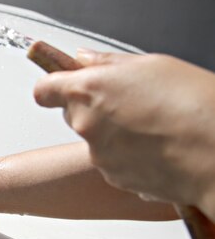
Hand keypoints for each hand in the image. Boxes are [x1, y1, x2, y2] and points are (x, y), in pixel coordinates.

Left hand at [34, 49, 214, 214]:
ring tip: (154, 127)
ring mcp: (99, 155)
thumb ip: (108, 63)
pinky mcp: (115, 178)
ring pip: (96, 140)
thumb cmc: (194, 104)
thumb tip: (85, 59)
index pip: (44, 90)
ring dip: (114, 134)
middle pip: (72, 114)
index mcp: (88, 91)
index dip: (52, 86)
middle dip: (92, 107)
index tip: (60, 83)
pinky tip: (159, 148)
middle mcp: (86, 125)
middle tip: (128, 102)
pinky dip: (129, 156)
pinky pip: (114, 163)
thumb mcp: (152, 65)